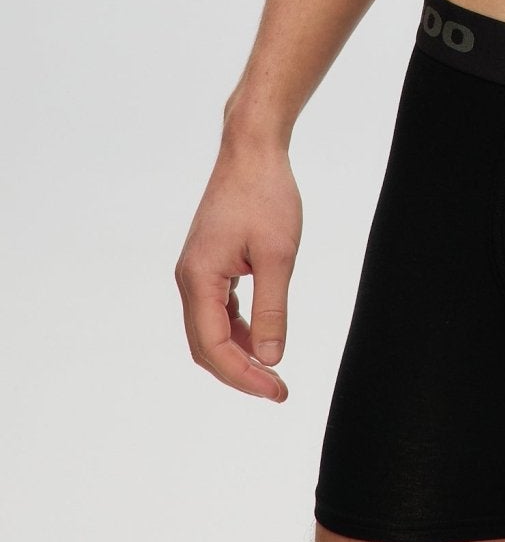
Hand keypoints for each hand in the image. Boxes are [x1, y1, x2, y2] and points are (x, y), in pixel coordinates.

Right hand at [175, 137, 301, 401]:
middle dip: (239, 372)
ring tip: (272, 371)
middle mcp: (190, 279)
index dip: (244, 376)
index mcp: (198, 279)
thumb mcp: (278, 255)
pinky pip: (218, 309)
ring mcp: (197, 271)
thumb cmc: (266, 194)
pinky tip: (262, 337)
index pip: (214, 347)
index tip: (278, 390)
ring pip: (210, 329)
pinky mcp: (210, 262)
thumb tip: (271, 358)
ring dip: (238, 353)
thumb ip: (272, 308)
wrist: (252, 150)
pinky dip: (238, 328)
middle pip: (205, 346)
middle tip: (278, 389)